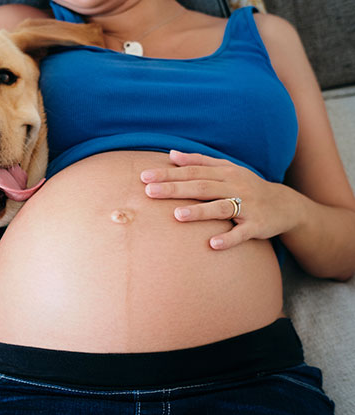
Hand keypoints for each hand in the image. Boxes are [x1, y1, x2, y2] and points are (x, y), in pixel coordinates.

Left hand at [140, 150, 299, 249]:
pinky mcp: (257, 225)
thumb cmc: (246, 186)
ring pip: (221, 208)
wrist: (285, 205)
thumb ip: (199, 161)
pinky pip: (242, 233)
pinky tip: (212, 244)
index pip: (192, 171)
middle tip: (150, 192)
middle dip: (175, 189)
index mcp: (225, 173)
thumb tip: (171, 154)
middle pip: (201, 187)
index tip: (145, 177)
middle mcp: (235, 187)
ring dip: (199, 212)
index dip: (169, 174)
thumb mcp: (226, 169)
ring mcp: (247, 207)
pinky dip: (228, 238)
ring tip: (177, 215)